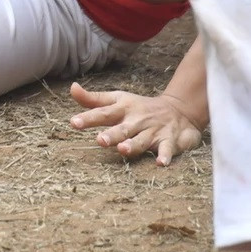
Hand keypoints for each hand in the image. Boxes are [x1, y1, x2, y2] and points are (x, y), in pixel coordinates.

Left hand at [68, 82, 204, 165]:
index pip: (103, 113)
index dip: (88, 117)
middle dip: (112, 134)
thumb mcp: (116, 100)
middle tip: (100, 140)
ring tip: (122, 149)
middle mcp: (136, 120)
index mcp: (122, 109)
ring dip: (133, 145)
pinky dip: (165, 155)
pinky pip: (166, 149)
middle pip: (122, 128)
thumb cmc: (139, 107)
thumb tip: (72, 88)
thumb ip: (93, 99)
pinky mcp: (169, 141)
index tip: (73, 122)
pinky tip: (160, 163)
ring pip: (142, 139)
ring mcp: (153, 131)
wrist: (178, 110)